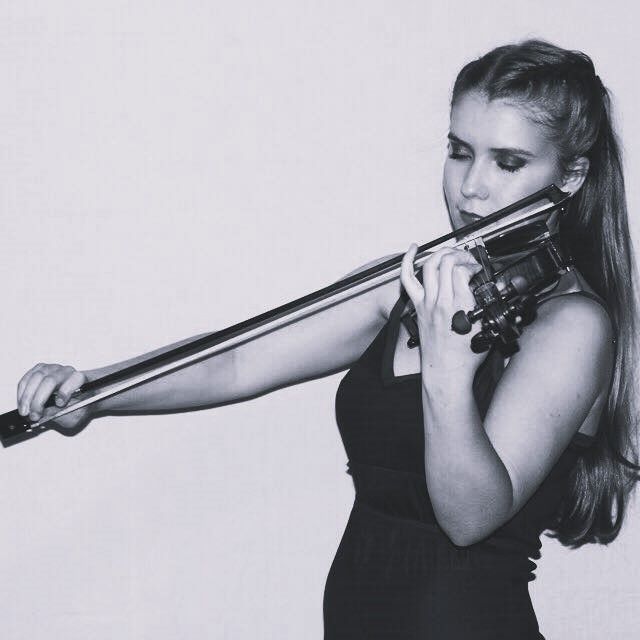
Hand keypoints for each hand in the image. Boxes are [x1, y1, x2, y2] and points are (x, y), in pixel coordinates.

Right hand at [17, 363, 91, 435]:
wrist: (74, 400)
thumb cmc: (78, 407)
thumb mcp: (75, 416)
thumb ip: (62, 414)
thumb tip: (44, 414)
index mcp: (82, 380)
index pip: (76, 379)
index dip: (66, 391)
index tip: (59, 404)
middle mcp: (67, 371)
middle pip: (51, 380)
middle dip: (39, 400)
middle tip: (34, 415)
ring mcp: (53, 369)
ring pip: (36, 378)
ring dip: (27, 397)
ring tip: (25, 412)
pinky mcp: (40, 370)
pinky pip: (27, 379)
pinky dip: (22, 393)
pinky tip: (22, 403)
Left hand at [400, 244, 484, 385]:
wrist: (446, 373)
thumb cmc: (466, 357)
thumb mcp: (487, 328)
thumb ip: (490, 304)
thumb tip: (497, 288)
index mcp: (460, 305)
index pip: (462, 270)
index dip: (472, 265)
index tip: (478, 271)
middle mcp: (441, 301)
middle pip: (446, 262)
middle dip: (460, 255)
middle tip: (468, 260)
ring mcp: (426, 302)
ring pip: (430, 265)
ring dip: (442, 253)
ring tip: (451, 252)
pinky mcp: (418, 306)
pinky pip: (408, 279)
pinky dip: (408, 261)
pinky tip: (413, 249)